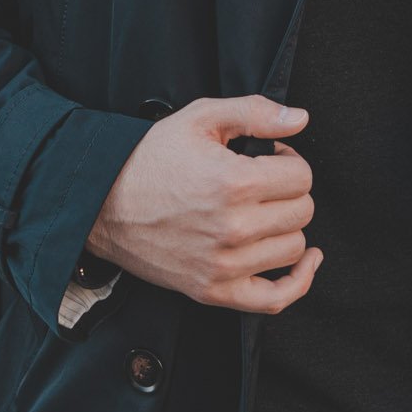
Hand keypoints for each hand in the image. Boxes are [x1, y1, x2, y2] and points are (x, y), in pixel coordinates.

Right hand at [85, 95, 322, 312]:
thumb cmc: (153, 157)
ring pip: (293, 248)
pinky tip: (305, 260)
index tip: (269, 158)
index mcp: (233, 182)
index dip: (289, 161)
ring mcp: (224, 265)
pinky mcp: (214, 291)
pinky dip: (298, 282)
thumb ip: (256, 112)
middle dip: (290, 191)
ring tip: (262, 210)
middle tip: (263, 181)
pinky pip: (275, 300)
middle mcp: (233, 228)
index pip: (301, 176)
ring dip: (286, 226)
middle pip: (302, 212)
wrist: (105, 202)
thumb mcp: (201, 117)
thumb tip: (301, 118)